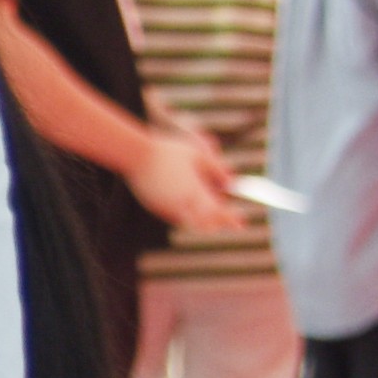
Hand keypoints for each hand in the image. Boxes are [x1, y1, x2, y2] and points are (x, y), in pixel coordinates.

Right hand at [125, 118, 241, 237]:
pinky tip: (189, 208)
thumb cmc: (168, 152)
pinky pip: (175, 217)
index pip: (218, 212)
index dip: (231, 220)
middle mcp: (181, 204)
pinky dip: (186, 216)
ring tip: (211, 217)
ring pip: (190, 223)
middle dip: (218, 223)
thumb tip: (231, 181)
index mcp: (194, 192)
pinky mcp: (156, 208)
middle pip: (205, 223)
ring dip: (202, 222)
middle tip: (228, 222)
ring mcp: (167, 209)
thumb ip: (217, 169)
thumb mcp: (198, 155)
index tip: (241, 225)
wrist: (135, 156)